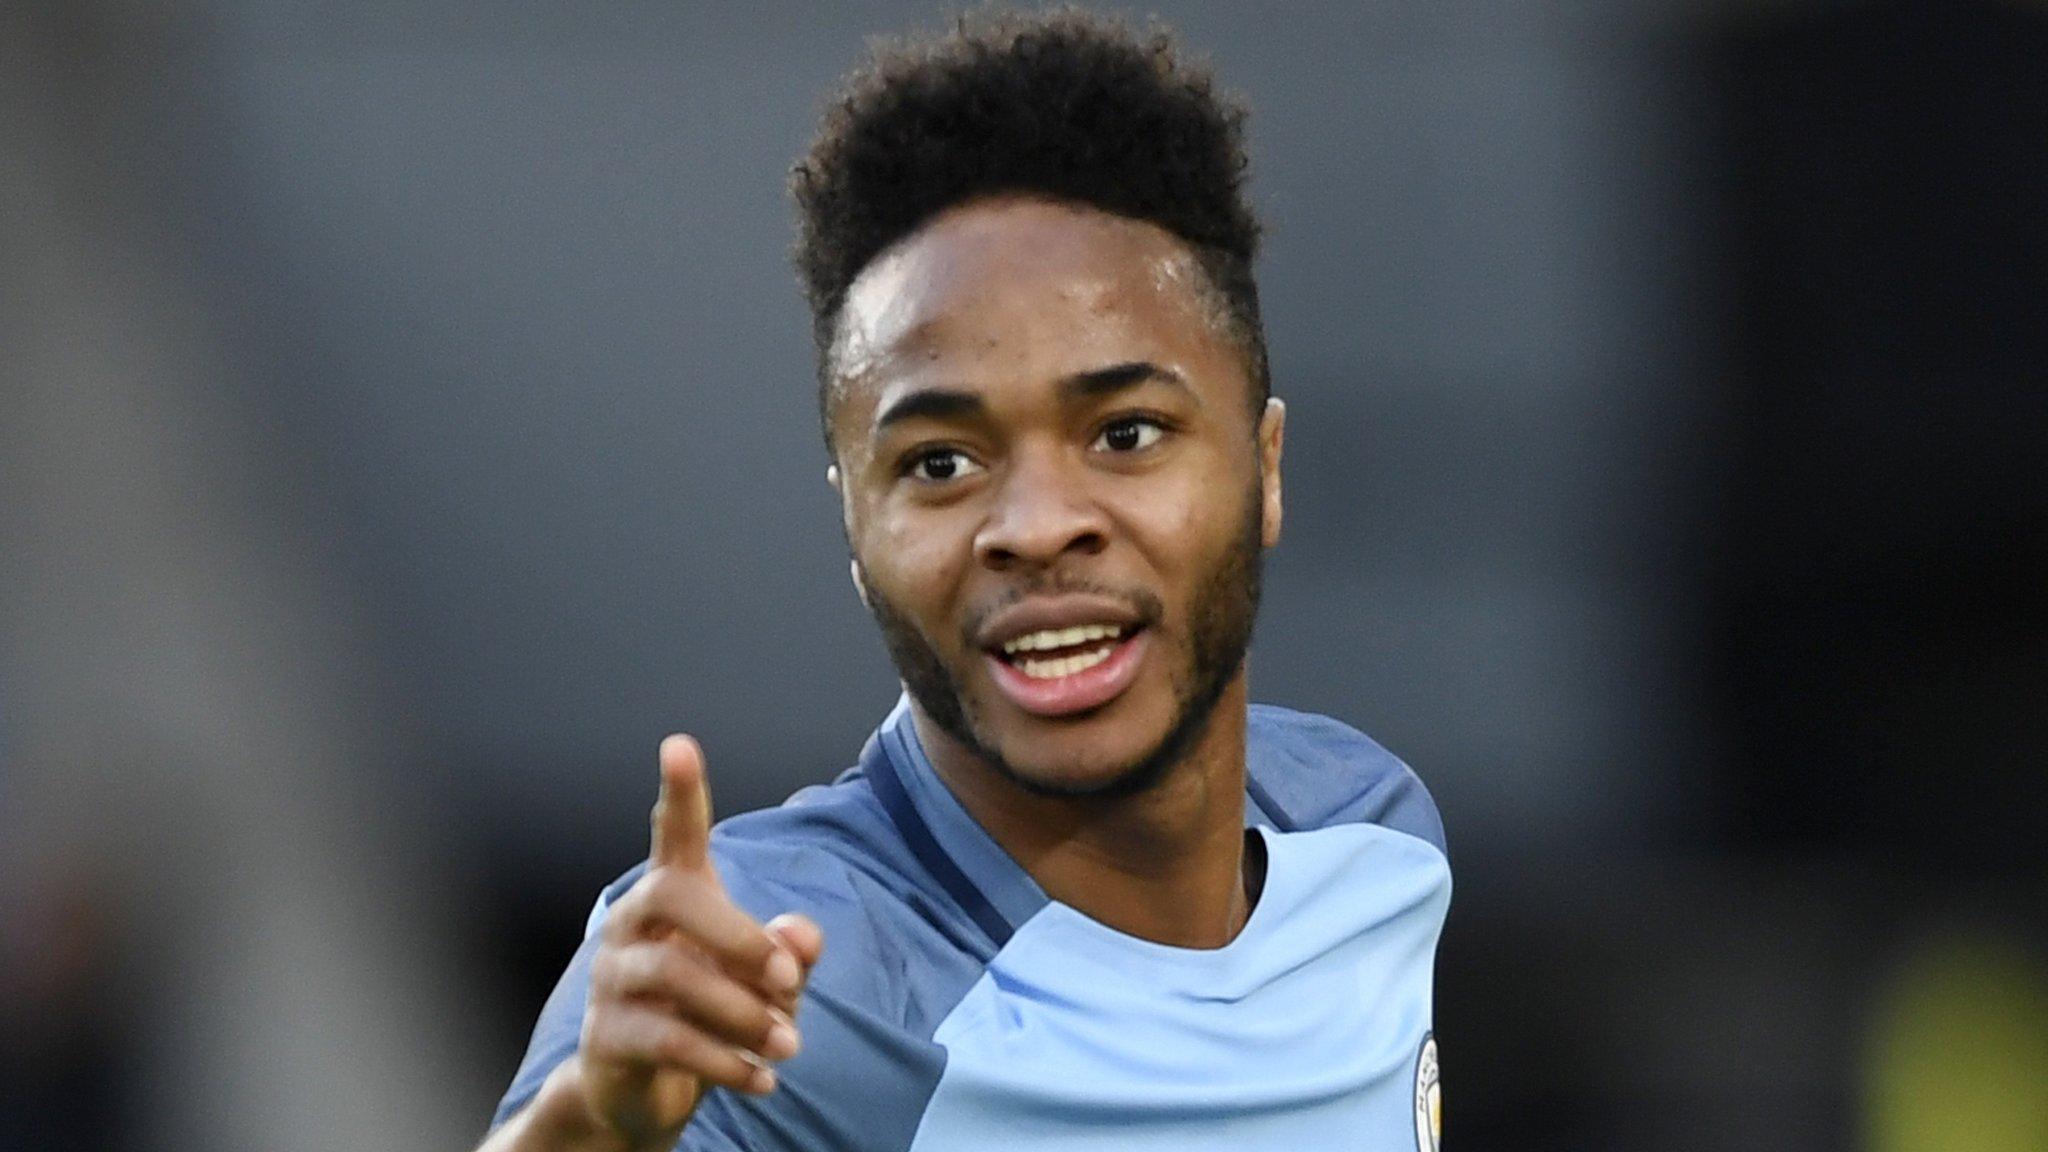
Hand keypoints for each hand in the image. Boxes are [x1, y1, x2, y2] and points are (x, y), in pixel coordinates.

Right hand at [570, 735, 822, 1146]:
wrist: (643, 1093)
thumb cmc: (711, 1014)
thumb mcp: (763, 983)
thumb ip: (790, 953)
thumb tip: (801, 934)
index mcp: (673, 897)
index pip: (674, 834)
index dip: (680, 792)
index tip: (679, 745)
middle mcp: (632, 925)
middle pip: (672, 896)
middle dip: (740, 936)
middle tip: (792, 980)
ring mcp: (611, 979)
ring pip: (672, 975)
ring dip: (743, 1013)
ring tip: (790, 1044)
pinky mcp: (607, 1037)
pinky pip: (667, 1041)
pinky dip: (726, 1063)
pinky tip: (763, 1081)